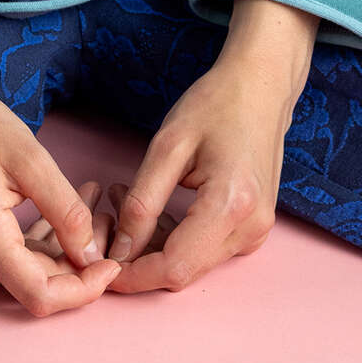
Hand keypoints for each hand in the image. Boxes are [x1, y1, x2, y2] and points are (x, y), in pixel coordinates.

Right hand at [0, 79, 123, 317]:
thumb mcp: (32, 160)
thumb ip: (66, 212)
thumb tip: (93, 257)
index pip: (38, 295)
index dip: (81, 291)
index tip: (113, 265)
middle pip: (36, 282)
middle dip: (79, 260)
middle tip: (105, 216)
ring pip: (29, 269)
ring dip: (65, 245)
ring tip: (92, 202)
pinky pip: (14, 254)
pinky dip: (44, 237)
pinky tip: (67, 207)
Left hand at [97, 15, 315, 294]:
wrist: (262, 86)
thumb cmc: (216, 105)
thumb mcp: (168, 145)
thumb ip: (142, 202)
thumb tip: (120, 250)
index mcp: (231, 206)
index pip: (175, 267)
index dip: (133, 276)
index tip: (99, 263)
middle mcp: (250, 230)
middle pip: (184, 270)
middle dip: (139, 255)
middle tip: (109, 214)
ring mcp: (256, 232)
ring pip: (193, 262)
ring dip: (154, 243)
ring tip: (128, 195)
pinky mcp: (253, 228)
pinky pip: (206, 248)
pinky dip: (175, 235)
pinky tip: (157, 204)